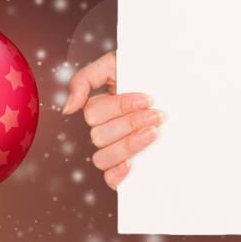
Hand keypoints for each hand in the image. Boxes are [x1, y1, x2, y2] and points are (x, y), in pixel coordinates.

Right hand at [60, 50, 163, 189]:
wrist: (172, 80)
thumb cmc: (144, 71)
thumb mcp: (114, 63)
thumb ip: (85, 79)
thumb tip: (68, 109)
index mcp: (99, 106)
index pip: (94, 114)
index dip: (121, 107)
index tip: (148, 98)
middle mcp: (104, 129)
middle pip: (100, 136)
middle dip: (131, 123)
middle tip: (156, 114)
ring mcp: (115, 147)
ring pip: (103, 157)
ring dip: (129, 145)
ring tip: (154, 131)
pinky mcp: (128, 164)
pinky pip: (110, 178)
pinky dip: (117, 174)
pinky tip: (131, 164)